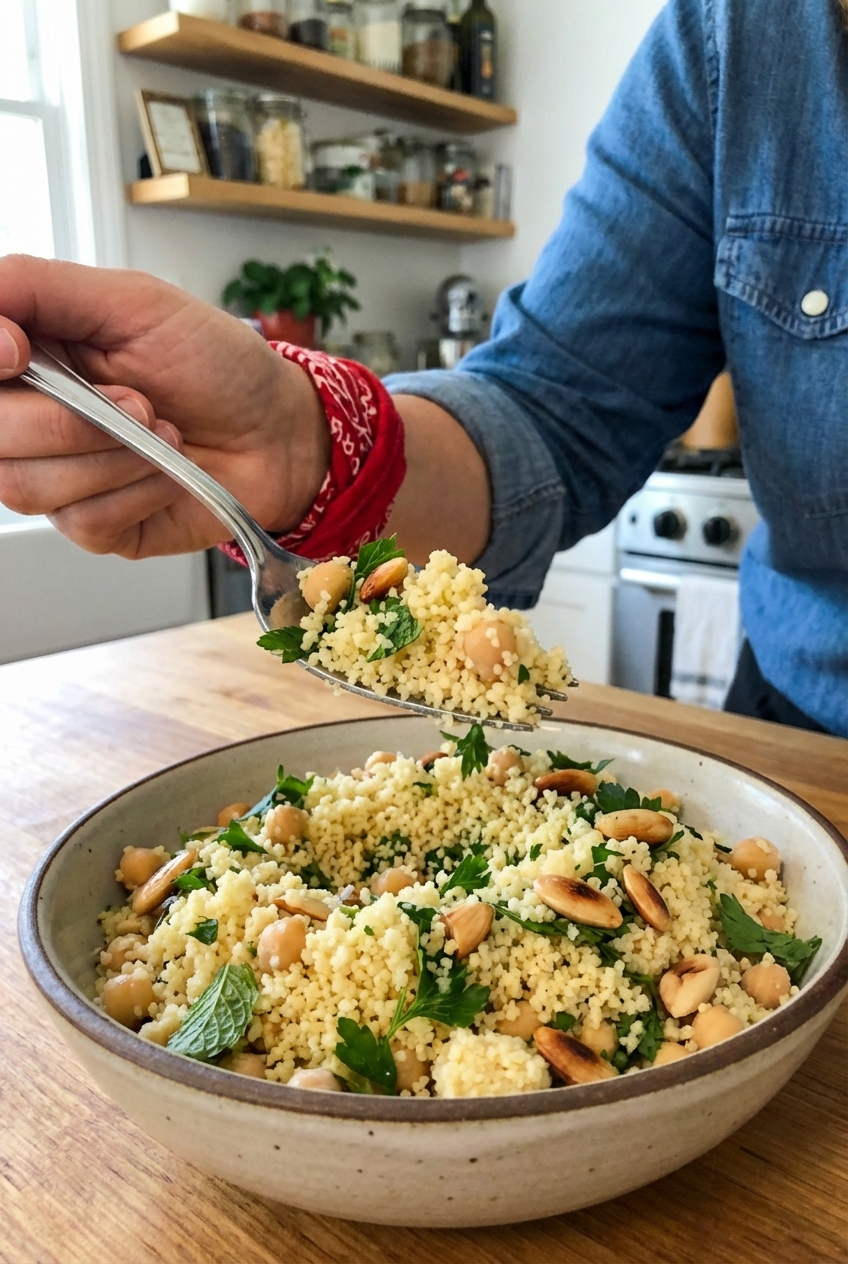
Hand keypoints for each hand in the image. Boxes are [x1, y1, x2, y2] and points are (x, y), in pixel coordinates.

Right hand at [0, 255, 328, 557]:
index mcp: (29, 355)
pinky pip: (83, 522)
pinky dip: (138, 491)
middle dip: (66, 421)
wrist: (278, 429)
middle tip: (138, 402)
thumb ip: (42, 288)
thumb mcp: (134, 302)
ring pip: (27, 486)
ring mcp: (59, 477)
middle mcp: (31, 418)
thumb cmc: (215, 362)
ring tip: (164, 432)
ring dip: (111, 458)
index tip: (20, 351)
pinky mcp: (95, 527)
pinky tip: (169, 472)